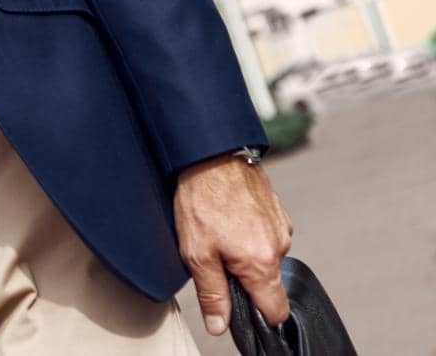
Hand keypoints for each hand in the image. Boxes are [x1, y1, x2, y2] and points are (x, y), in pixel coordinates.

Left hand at [174, 153, 293, 336]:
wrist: (211, 154)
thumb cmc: (202, 201)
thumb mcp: (197, 253)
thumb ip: (212, 293)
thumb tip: (220, 326)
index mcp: (262, 263)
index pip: (275, 310)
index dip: (258, 315)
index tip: (239, 307)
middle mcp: (279, 247)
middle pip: (267, 282)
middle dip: (243, 278)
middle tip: (215, 257)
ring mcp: (281, 227)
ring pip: (265, 256)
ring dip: (245, 252)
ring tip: (218, 229)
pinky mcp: (277, 210)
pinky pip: (265, 234)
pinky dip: (249, 232)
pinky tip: (228, 216)